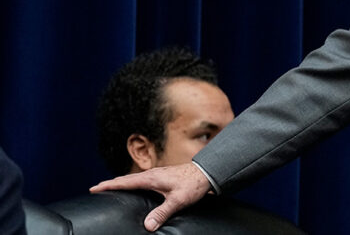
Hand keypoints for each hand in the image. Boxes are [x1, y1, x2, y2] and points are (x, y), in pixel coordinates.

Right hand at [90, 162, 210, 231]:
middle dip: (111, 183)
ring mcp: (157, 174)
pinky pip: (142, 179)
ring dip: (121, 182)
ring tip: (111, 187)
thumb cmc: (193, 185)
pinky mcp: (163, 175)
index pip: (125, 182)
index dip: (109, 185)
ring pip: (134, 178)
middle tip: (96, 188)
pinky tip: (134, 187)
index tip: (94, 188)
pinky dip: (132, 182)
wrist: (206, 172)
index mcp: (152, 178)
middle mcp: (152, 174)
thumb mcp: (177, 201)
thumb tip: (147, 226)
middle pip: (126, 179)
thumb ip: (162, 213)